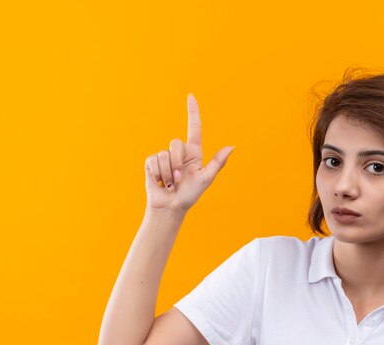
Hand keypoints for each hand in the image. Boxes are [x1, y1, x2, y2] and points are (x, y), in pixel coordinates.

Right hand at [144, 93, 234, 214]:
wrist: (170, 207)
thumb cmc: (190, 195)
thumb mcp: (206, 179)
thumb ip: (217, 163)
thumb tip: (232, 147)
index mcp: (194, 153)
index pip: (194, 128)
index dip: (192, 112)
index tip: (191, 96)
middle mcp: (179, 152)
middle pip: (176, 143)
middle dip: (177, 163)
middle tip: (179, 180)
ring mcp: (164, 157)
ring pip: (164, 154)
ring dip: (168, 173)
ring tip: (170, 184)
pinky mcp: (151, 163)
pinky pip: (153, 160)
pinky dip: (158, 174)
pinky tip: (160, 183)